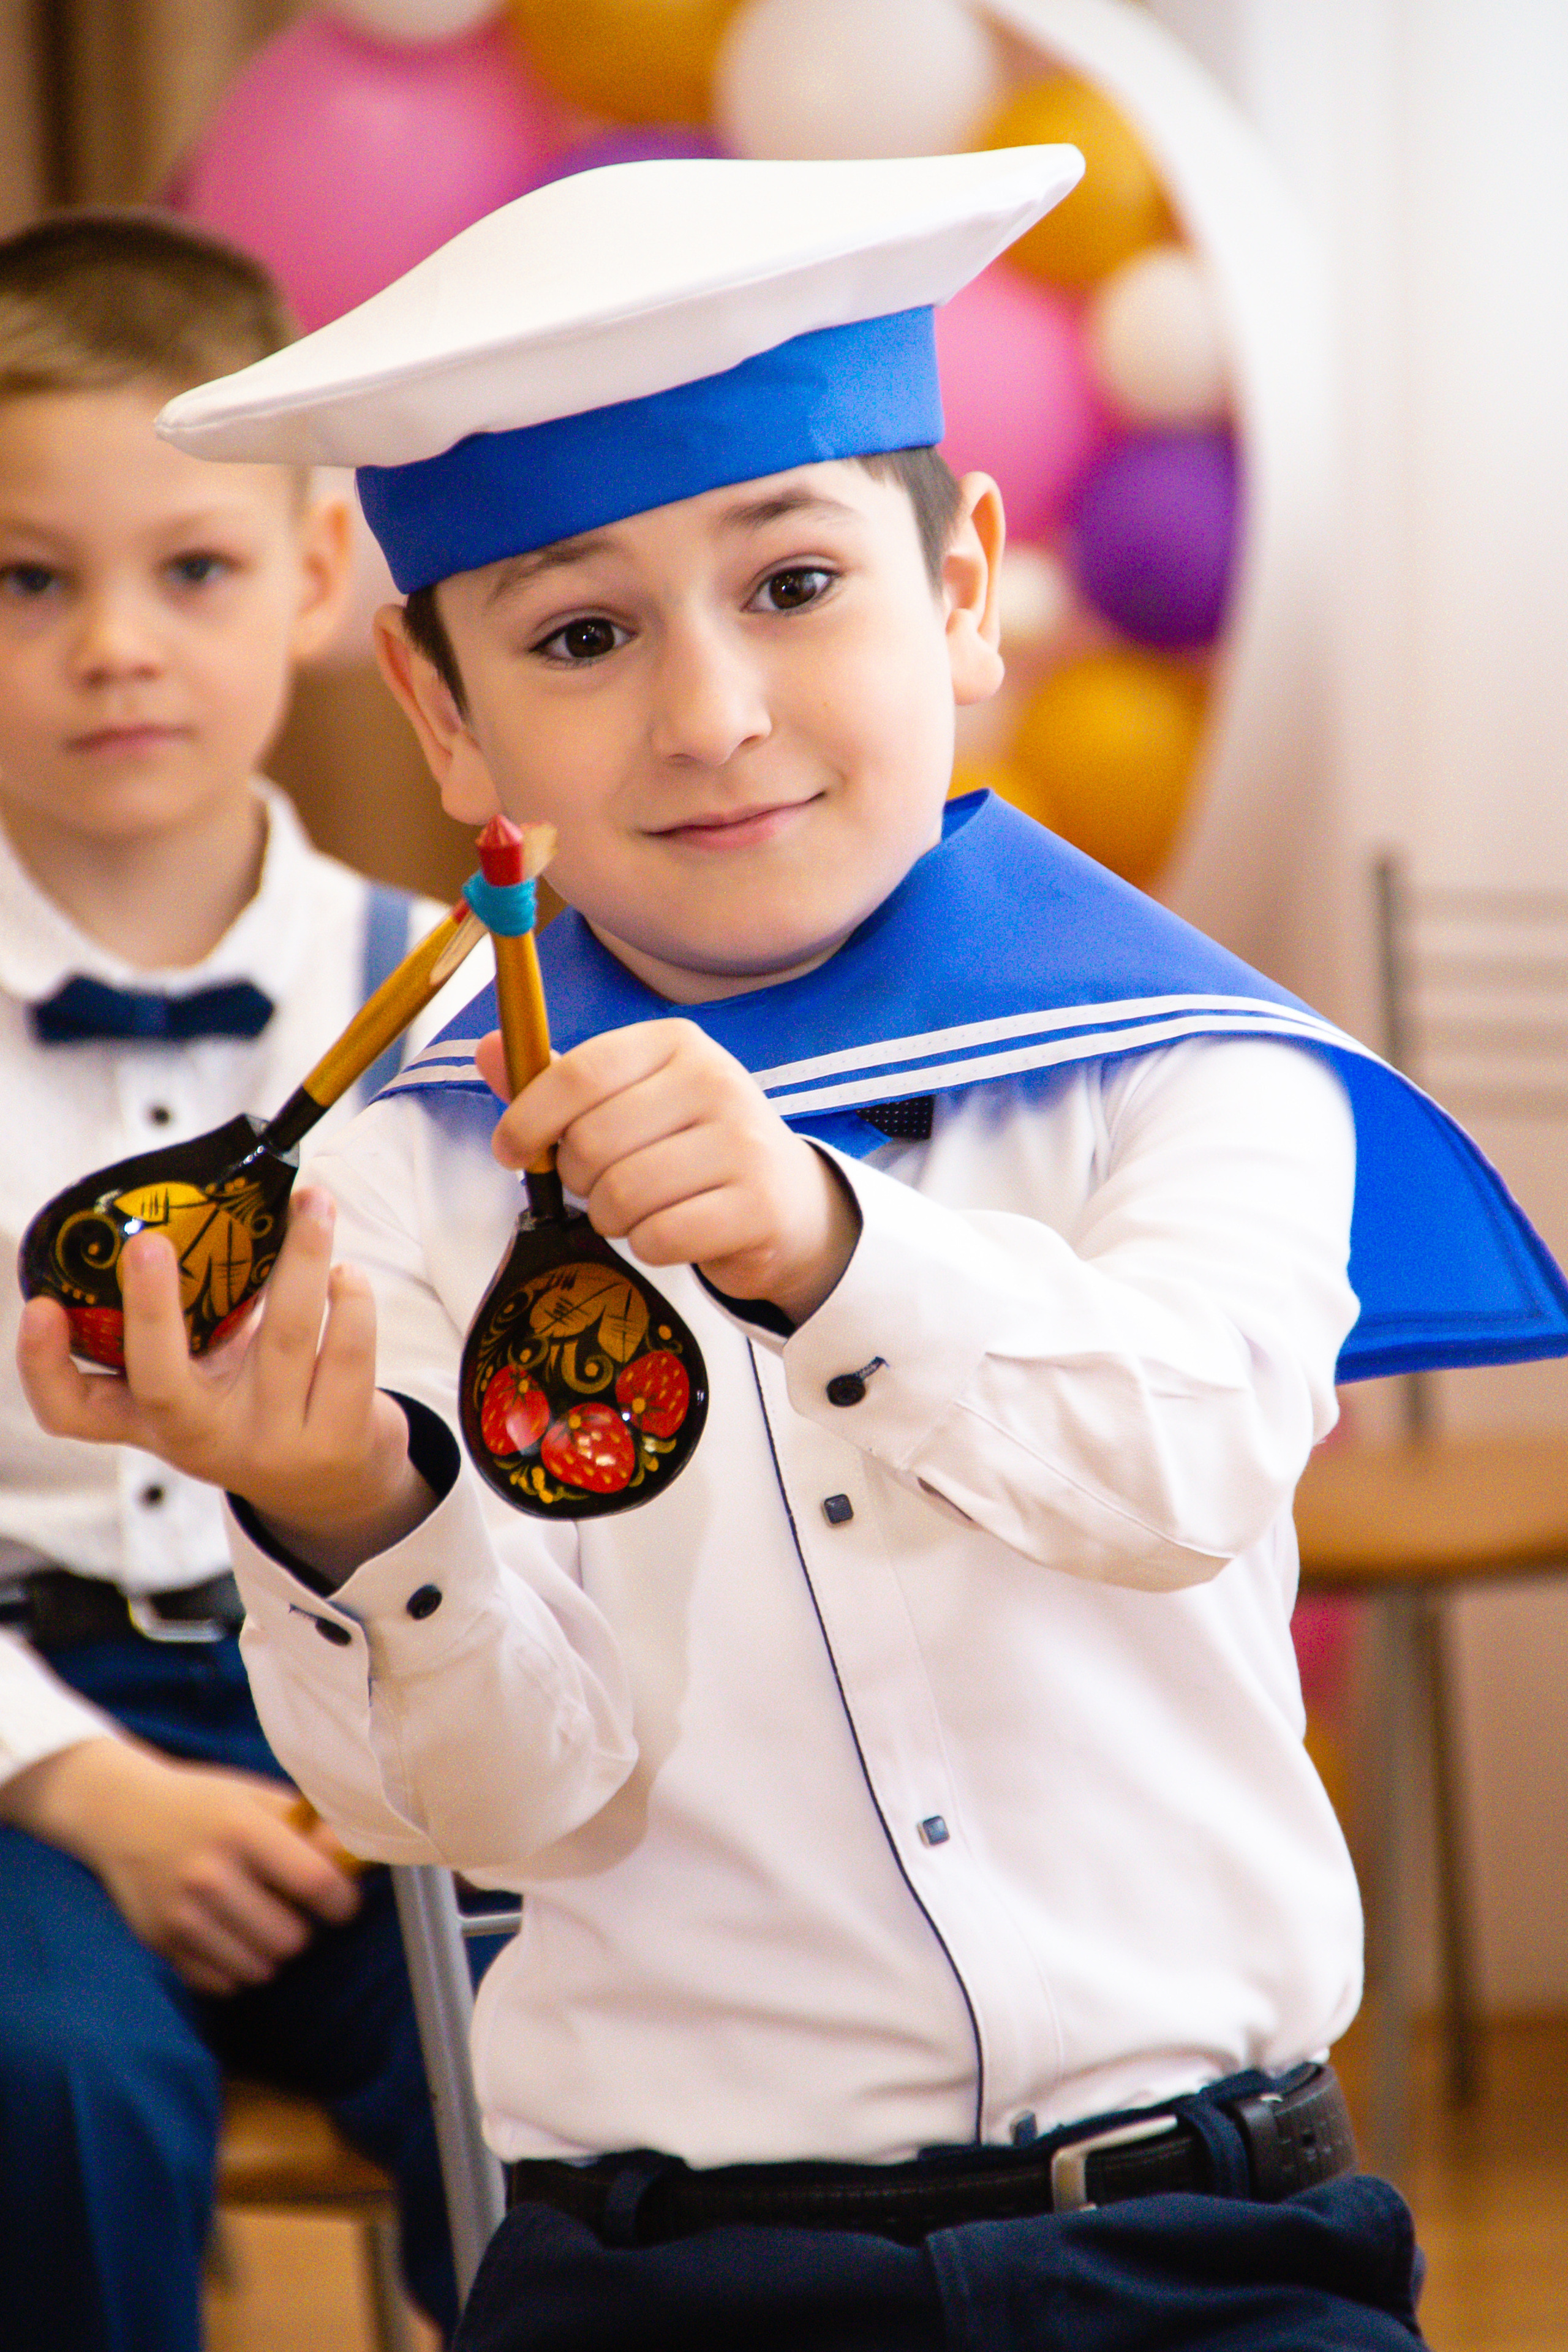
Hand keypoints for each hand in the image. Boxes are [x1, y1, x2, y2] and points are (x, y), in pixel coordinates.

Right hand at [0, 1738, 360, 1995]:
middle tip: (289, 1907)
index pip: (316, 1884)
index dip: (343, 1901)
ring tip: (259, 1920)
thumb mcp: (256, 1795)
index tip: (342, 1901)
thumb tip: (356, 1858)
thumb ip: (308, 1826)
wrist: (121, 1813)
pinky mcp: (161, 1945)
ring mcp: (180, 1916)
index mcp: (240, 1829)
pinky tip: (229, 1935)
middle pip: (291, 1939)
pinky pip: (223, 1984)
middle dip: (301, 1927)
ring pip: (260, 1969)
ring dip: (269, 1951)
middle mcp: (208, 1876)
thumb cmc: (203, 1803)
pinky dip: (234, 1967)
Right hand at [17, 1187, 430, 1577]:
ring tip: (313, 1203)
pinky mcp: (340, 1439)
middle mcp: (204, 1440)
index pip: (73, 1412)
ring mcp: (272, 1444)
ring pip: (287, 1339)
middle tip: (146, 1243)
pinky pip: (350, 1355)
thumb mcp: (199, 1384)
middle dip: (149, 1310)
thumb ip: (180, 1329)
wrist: (335, 1489)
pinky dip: (352, 1302)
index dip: (42, 1365)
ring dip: (303, 1257)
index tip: (38, 1308)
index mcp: (155, 1421)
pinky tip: (346, 1274)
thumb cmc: (253, 1408)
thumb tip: (176, 1214)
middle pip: (161, 1383)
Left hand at [479, 1019, 860, 1325]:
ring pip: (622, 1195)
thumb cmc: (690, 1147)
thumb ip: (559, 1084)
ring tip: (637, 1209)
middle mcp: (715, 1081)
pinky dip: (648, 1246)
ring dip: (610, 1216)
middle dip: (577, 1177)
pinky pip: (659, 1238)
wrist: (788, 1202)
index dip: (528, 1118)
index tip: (510, 1150)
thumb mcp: (631, 1100)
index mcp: (676, 1043)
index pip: (579, 1074)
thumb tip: (488, 1050)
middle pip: (592, 1141)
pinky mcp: (755, 1206)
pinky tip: (671, 1232)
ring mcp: (742, 1143)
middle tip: (599, 1185)